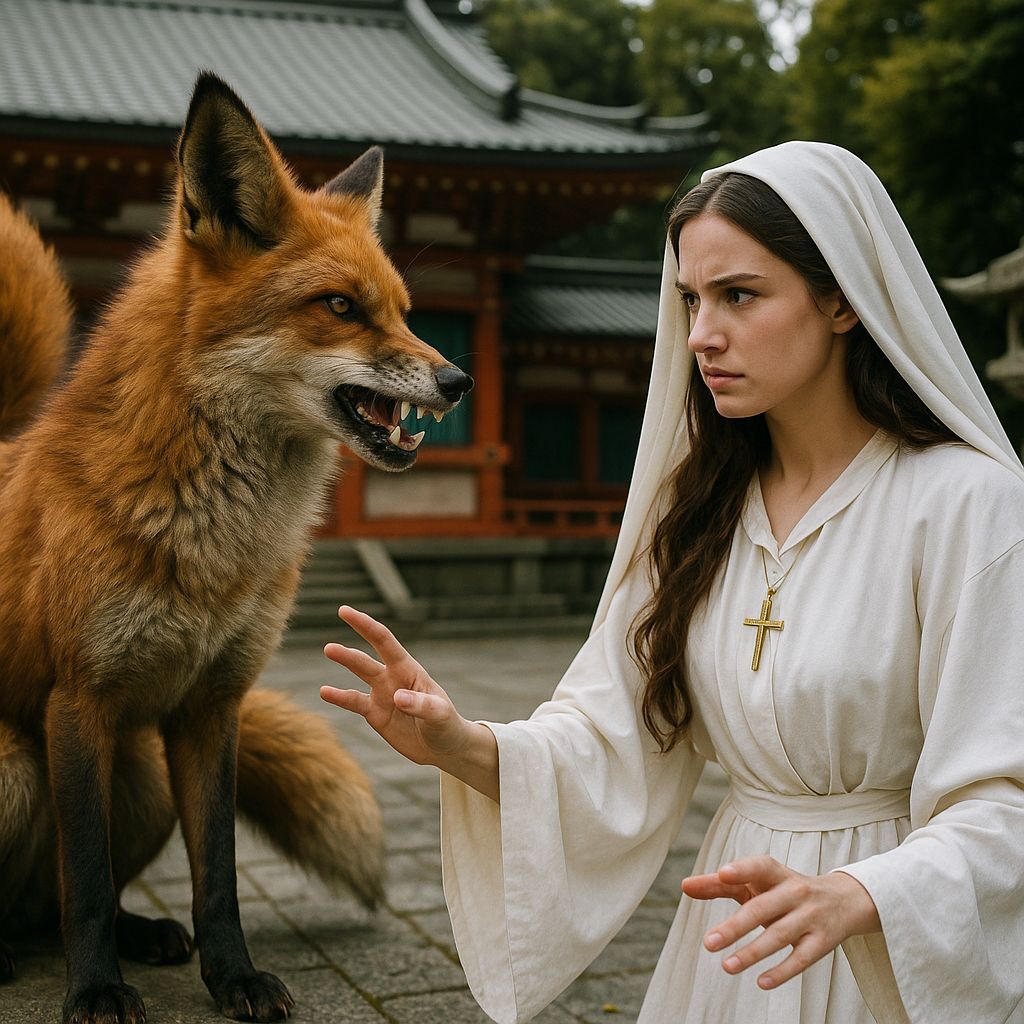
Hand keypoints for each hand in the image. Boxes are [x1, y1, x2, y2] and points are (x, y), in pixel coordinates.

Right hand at [320, 606, 477, 768]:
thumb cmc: (447, 726)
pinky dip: (339, 697)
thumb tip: (398, 696)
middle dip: (348, 652)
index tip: (344, 611)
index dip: (365, 625)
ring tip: (328, 649)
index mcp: (409, 670)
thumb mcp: (440, 715)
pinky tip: (324, 691)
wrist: (444, 746)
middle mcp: (393, 678)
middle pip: (366, 659)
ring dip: (345, 662)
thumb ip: (422, 705)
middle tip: (328, 646)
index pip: (384, 642)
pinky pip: (354, 702)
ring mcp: (382, 695)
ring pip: (359, 674)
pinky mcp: (375, 714)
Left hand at [682, 857, 879, 989]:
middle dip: (735, 926)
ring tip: (726, 966)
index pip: (760, 867)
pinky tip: (761, 982)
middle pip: (762, 908)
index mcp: (777, 874)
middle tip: (708, 943)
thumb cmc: (785, 890)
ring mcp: (810, 917)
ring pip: (780, 936)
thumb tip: (684, 886)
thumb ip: (720, 885)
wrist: (843, 900)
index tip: (722, 874)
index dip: (742, 869)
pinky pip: (801, 959)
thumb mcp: (758, 883)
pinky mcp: (822, 942)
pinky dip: (782, 972)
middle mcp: (795, 892)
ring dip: (752, 952)